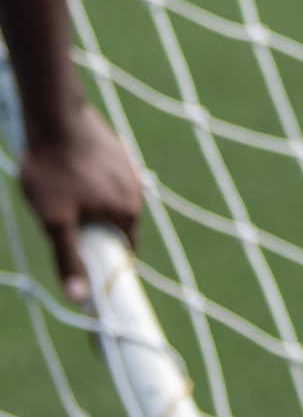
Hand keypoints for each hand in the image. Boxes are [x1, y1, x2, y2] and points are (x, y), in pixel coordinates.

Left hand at [17, 106, 142, 301]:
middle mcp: (136, 191)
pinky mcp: (118, 152)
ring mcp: (128, 169)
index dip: (107, 262)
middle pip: (116, 225)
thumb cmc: (52, 171)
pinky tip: (68, 176)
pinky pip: (108, 180)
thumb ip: (69, 259)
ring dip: (92, 206)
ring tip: (62, 196)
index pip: (125, 250)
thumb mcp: (54, 222)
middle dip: (94, 231)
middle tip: (62, 224)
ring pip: (111, 201)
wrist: (55, 118)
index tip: (89, 264)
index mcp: (127, 211)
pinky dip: (92, 186)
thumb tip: (81, 298)